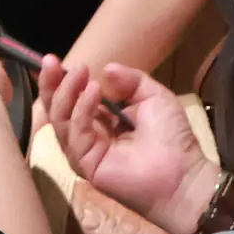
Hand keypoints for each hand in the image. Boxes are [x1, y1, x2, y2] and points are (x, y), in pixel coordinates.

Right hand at [45, 58, 215, 233]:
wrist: (183, 175)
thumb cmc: (172, 138)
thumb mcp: (154, 97)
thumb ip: (131, 81)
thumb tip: (106, 68)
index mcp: (102, 121)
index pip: (72, 99)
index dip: (63, 80)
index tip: (56, 59)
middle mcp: (88, 136)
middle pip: (57, 109)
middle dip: (51, 84)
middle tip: (50, 61)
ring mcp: (84, 152)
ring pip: (60, 120)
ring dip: (66, 92)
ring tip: (79, 71)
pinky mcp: (86, 165)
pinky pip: (76, 134)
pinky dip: (81, 110)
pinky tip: (94, 91)